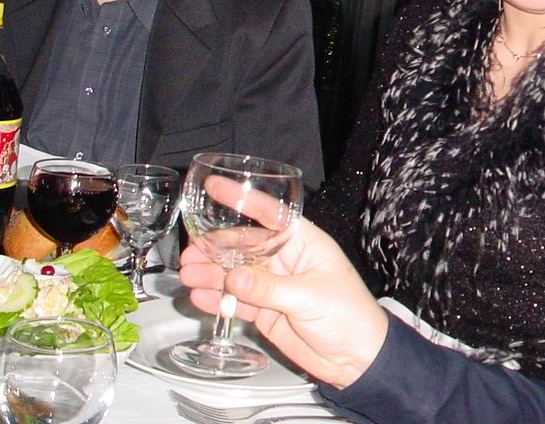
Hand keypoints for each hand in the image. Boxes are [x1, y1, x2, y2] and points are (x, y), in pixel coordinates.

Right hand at [179, 207, 387, 388]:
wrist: (356, 358)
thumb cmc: (349, 315)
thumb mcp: (309, 296)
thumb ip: (269, 288)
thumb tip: (232, 277)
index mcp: (304, 242)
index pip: (270, 214)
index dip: (242, 199)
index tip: (214, 187)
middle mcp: (286, 259)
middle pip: (244, 246)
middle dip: (215, 248)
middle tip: (189, 255)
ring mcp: (274, 285)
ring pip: (236, 274)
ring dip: (211, 274)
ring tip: (188, 277)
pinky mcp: (266, 310)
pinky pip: (237, 300)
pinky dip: (218, 299)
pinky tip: (200, 298)